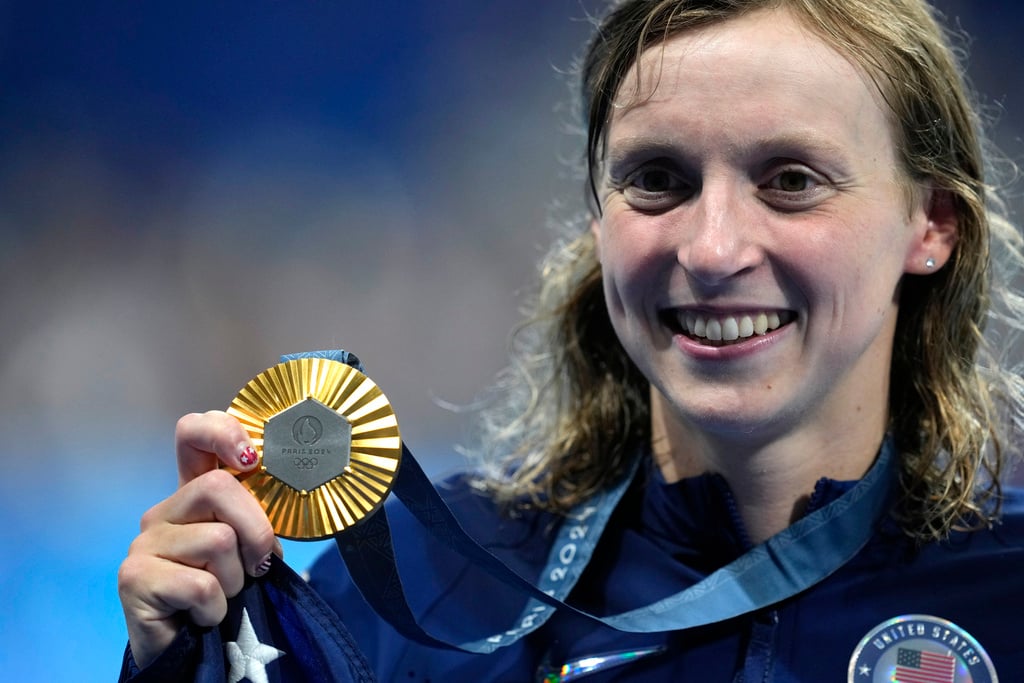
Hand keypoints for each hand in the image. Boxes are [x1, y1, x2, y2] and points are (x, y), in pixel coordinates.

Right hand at [117, 411, 280, 668]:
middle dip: (256, 531)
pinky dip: (216, 607)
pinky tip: (203, 615)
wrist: (189, 653)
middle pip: (219, 487)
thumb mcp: (249, 549)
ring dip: (236, 578)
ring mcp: (145, 542)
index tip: (251, 458)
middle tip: (258, 565)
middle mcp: (165, 511)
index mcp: (193, 495)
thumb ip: (259, 518)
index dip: (222, 431)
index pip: (193, 433)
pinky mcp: (134, 577)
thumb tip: (289, 498)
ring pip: (218, 539)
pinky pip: (201, 584)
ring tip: (222, 596)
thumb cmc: (225, 595)